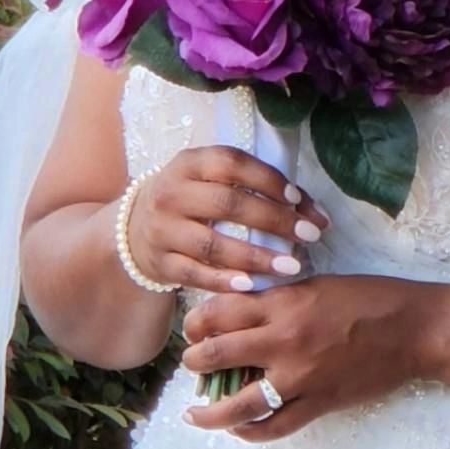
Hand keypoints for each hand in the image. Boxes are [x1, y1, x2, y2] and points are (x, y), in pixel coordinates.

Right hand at [125, 146, 330, 295]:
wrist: (136, 229)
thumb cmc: (193, 201)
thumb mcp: (214, 183)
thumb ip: (260, 190)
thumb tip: (313, 212)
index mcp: (189, 163)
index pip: (231, 163)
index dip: (267, 179)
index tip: (297, 198)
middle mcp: (171, 193)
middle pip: (227, 204)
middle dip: (273, 220)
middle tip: (309, 235)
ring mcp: (163, 229)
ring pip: (213, 244)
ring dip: (256, 257)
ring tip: (291, 266)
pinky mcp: (161, 262)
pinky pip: (196, 274)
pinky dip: (225, 281)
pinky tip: (251, 285)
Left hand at [179, 273, 439, 439]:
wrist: (415, 329)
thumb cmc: (370, 299)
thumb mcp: (317, 285)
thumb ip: (279, 299)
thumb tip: (242, 314)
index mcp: (284, 303)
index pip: (219, 312)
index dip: (196, 322)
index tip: (193, 329)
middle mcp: (285, 339)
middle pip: (216, 354)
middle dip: (194, 361)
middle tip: (192, 364)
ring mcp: (301, 376)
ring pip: (239, 402)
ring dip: (209, 410)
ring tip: (194, 413)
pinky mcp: (319, 402)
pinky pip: (275, 426)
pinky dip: (250, 431)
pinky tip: (239, 430)